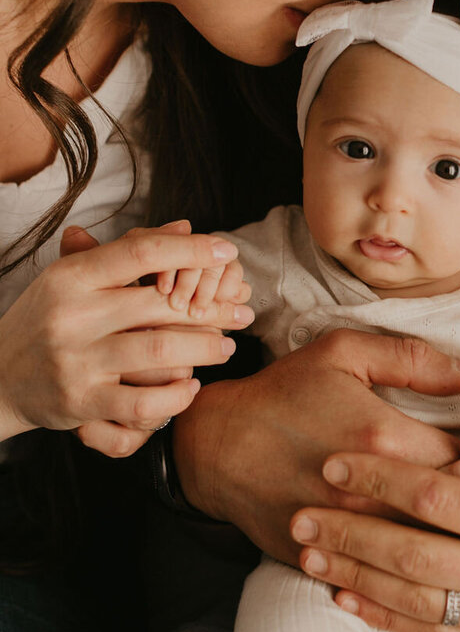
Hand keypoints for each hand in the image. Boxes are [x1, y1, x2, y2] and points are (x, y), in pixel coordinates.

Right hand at [0, 223, 254, 453]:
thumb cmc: (47, 318)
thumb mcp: (74, 277)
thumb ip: (127, 252)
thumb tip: (184, 226)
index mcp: (71, 277)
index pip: (139, 253)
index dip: (189, 250)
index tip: (226, 252)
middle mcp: (73, 317)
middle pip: (160, 305)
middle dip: (212, 309)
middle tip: (241, 312)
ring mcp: (77, 362)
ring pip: (159, 352)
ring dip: (203, 350)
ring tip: (224, 348)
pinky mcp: (81, 404)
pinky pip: (142, 405)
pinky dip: (175, 398)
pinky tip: (191, 386)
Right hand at [172, 329, 459, 562]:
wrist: (216, 445)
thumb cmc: (285, 391)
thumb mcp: (345, 352)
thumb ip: (416, 359)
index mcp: (385, 438)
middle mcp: (371, 494)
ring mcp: (347, 534)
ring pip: (428, 554)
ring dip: (456, 540)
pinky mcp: (327, 560)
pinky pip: (384, 578)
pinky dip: (410, 569)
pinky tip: (425, 553)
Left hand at [289, 379, 459, 631]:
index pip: (439, 497)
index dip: (382, 477)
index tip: (337, 460)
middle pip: (413, 551)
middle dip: (350, 529)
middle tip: (300, 508)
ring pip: (413, 598)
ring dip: (354, 574)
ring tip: (308, 550)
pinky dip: (383, 617)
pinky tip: (345, 597)